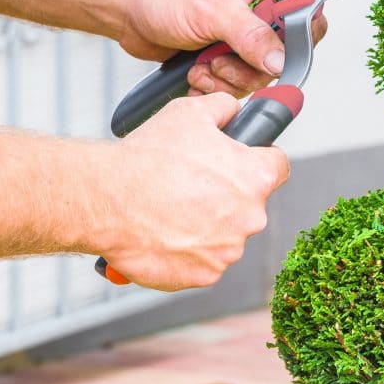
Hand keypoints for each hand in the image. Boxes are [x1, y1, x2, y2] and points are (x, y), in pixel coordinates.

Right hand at [91, 92, 289, 290]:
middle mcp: (250, 216)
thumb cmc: (147, 158)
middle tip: (191, 186)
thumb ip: (224, 107)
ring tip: (171, 210)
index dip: (260, 159)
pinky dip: (188, 252)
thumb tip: (234, 110)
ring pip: (226, 234)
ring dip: (206, 225)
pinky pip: (204, 262)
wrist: (106, 201)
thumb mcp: (190, 112)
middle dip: (226, 195)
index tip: (245, 160)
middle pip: (249, 203)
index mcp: (255, 177)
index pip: (278, 166)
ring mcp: (228, 250)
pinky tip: (165, 234)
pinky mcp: (205, 275)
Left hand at [120, 0, 327, 97]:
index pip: (306, 14)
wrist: (127, 9)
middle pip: (283, 55)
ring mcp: (244, 38)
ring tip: (202, 64)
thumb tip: (281, 59)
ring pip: (259, 75)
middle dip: (248, 66)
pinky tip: (195, 72)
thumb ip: (251, 35)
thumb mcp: (212, 9)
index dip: (295, 39)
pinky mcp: (228, 58)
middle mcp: (261, 12)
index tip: (271, 53)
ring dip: (227, 78)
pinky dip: (215, 85)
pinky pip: (237, 85)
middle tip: (220, 60)